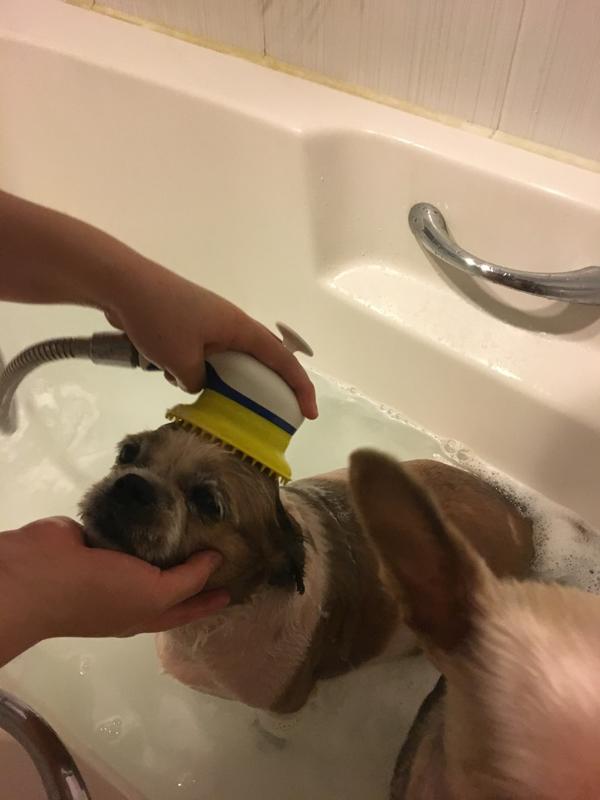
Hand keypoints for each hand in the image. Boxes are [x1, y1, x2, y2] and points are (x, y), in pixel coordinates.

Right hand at [0, 517, 228, 665]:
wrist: (43, 571)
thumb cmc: (102, 593)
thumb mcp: (153, 595)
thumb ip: (187, 580)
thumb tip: (216, 561)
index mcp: (145, 611)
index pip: (186, 607)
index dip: (210, 600)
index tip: (237, 586)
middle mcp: (133, 588)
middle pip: (173, 576)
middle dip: (197, 564)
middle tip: (228, 541)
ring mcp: (117, 560)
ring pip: (154, 547)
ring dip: (174, 533)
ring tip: (205, 513)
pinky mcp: (103, 532)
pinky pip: (134, 523)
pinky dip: (150, 514)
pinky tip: (171, 499)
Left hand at [105, 266, 317, 418]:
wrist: (121, 284)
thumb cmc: (159, 318)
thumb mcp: (181, 361)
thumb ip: (197, 382)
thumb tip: (197, 384)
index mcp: (239, 328)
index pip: (282, 359)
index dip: (300, 387)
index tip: (309, 413)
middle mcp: (229, 323)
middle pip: (257, 360)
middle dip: (260, 388)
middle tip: (261, 415)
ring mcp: (208, 321)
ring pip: (225, 358)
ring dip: (219, 378)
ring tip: (209, 399)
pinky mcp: (187, 322)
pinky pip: (202, 352)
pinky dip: (194, 367)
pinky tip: (170, 374)